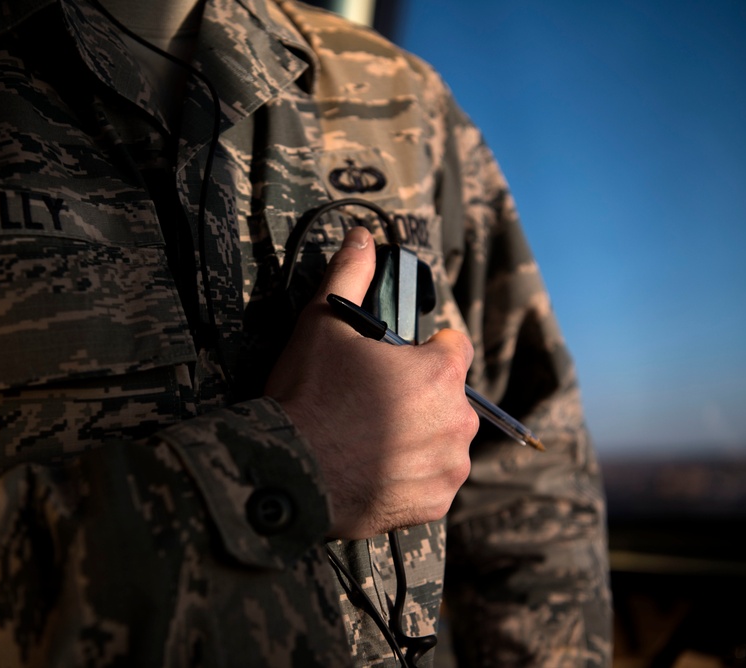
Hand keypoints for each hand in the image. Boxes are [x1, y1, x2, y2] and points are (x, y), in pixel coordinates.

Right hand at [265, 227, 478, 538]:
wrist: (288, 474)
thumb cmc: (307, 395)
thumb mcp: (323, 324)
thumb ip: (350, 275)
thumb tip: (362, 235)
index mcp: (440, 374)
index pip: (455, 347)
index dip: (426, 348)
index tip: (397, 359)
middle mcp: (457, 421)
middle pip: (451, 396)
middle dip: (422, 395)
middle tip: (374, 403)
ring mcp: (448, 466)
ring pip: (445, 440)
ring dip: (421, 436)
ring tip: (372, 438)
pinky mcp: (434, 504)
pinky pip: (433, 481)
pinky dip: (412, 475)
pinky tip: (375, 469)